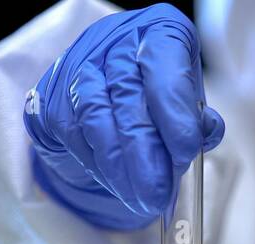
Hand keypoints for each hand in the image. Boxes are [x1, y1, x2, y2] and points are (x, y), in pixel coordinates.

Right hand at [23, 3, 224, 229]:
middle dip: (145, 152)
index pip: (163, 67)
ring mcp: (79, 66)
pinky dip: (100, 167)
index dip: (174, 111)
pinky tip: (118, 185)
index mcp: (158, 33)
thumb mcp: (187, 98)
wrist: (106, 83)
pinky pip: (75, 136)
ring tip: (140, 199)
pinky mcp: (53, 95)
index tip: (185, 151)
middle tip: (159, 193)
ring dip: (120, 168)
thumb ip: (196, 118)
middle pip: (127, 97)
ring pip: (96, 118)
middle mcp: (115, 42)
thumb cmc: (157, 91)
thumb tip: (202, 138)